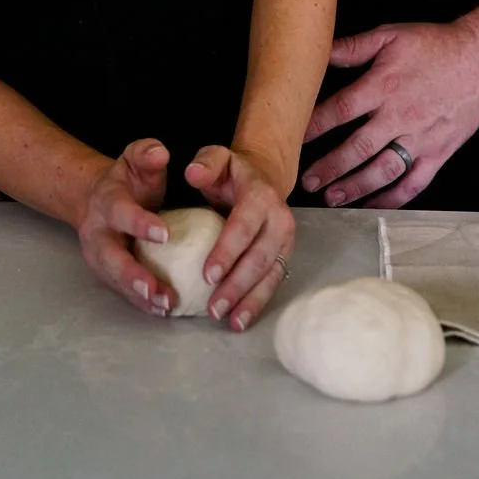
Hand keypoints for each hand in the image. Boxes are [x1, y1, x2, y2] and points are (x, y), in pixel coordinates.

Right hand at [77, 138, 178, 317]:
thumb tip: (160, 153)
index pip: (121, 213)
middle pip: (111, 257)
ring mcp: (100, 256)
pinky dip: (141, 302)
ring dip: (139, 295)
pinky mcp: (107, 273)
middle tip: (154, 288)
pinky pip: (123, 291)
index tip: (165, 234)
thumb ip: (146, 153)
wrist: (96, 198)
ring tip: (164, 305)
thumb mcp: (135, 159)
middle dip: (131, 274)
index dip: (140, 223)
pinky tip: (161, 310)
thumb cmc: (126, 179)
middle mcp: (98, 233)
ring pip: (115, 280)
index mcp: (107, 202)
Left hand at [184, 145, 294, 330]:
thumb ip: (205, 163)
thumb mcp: (216, 158)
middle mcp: (280, 219)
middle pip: (259, 257)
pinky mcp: (284, 257)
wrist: (263, 177)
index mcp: (261, 196)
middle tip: (214, 307)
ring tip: (228, 321)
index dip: (227, 251)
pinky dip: (257, 304)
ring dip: (249, 300)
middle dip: (237, 285)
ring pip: (269, 275)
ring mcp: (286, 241)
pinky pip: (273, 283)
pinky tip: (240, 320)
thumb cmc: (232, 172)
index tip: (207, 274)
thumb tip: (192, 173)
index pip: (244, 226)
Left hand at [300, 21, 478, 207]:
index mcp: (384, 86)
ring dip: (355, 187)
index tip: (293, 138)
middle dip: (329, 166)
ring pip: (382, 170)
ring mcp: (420, 138)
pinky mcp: (438, 154)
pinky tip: (374, 206)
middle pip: (358, 147)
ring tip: (332, 198)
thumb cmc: (435, 46)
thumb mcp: (391, 36)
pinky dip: (392, 198)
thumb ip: (354, 47)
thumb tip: (319, 52)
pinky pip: (413, 183)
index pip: (341, 110)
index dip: (315, 126)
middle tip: (307, 182)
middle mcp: (400, 116)